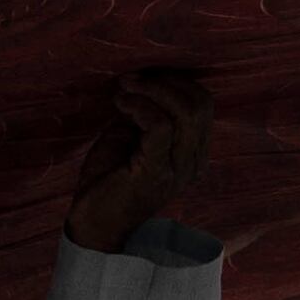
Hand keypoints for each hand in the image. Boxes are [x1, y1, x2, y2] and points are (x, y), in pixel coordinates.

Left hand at [64, 72, 215, 251]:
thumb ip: (148, 114)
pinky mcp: (154, 173)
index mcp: (193, 154)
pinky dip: (140, 106)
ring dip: (151, 90)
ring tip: (124, 90)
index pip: (204, 105)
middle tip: (132, 79)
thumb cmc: (110, 179)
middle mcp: (193, 163)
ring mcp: (177, 170)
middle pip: (201, 105)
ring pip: (185, 113)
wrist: (94, 223)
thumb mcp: (134, 138)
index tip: (144, 76)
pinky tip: (121, 105)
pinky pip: (161, 126)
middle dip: (166, 81)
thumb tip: (145, 80)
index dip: (176, 82)